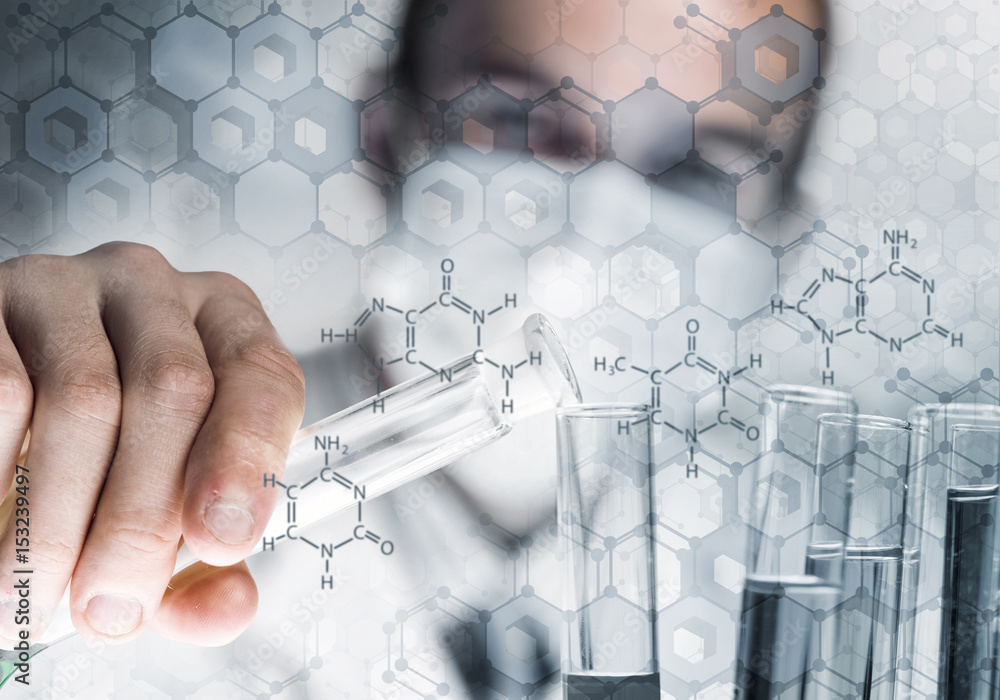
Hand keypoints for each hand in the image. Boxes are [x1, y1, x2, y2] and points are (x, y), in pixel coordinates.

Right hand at [0, 242, 304, 646]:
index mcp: (225, 326)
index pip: (262, 376)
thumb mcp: (173, 497)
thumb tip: (225, 609)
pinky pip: (0, 390)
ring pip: (82, 398)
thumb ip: (206, 563)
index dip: (247, 460)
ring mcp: (68, 285)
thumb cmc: (110, 449)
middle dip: (141, 517)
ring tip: (33, 595)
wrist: (8, 387)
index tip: (221, 542)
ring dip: (57, 518)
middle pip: (172, 390)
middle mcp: (154, 290)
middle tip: (110, 606)